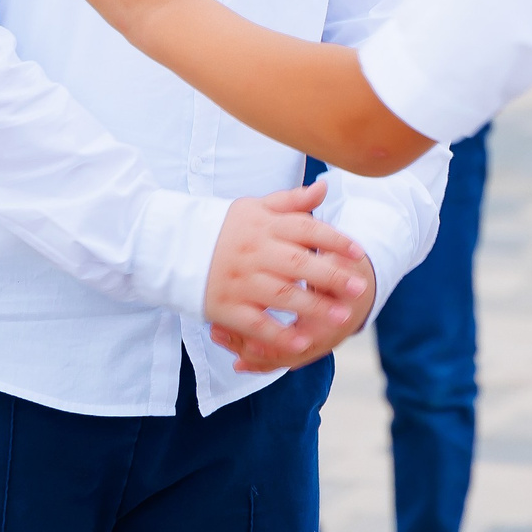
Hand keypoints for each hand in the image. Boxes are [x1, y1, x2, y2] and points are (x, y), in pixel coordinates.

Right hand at [201, 182, 375, 371]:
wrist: (172, 246)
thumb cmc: (224, 228)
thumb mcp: (255, 208)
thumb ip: (291, 202)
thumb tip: (324, 188)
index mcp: (264, 226)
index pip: (305, 229)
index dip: (334, 239)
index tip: (358, 252)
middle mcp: (253, 252)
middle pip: (299, 264)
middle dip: (331, 276)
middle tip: (360, 288)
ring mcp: (239, 281)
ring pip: (282, 296)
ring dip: (314, 308)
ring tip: (342, 317)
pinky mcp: (225, 307)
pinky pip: (256, 323)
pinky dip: (279, 335)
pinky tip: (302, 342)